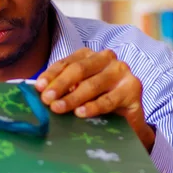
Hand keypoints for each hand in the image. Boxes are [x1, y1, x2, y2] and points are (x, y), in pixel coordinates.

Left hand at [35, 48, 154, 151]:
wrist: (128, 118)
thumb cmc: (98, 101)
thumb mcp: (78, 90)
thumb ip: (63, 87)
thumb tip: (40, 92)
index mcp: (90, 55)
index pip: (67, 62)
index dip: (51, 74)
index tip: (39, 87)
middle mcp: (107, 58)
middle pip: (79, 70)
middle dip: (60, 85)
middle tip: (46, 99)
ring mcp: (122, 71)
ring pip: (92, 84)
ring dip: (72, 97)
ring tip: (58, 108)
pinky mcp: (133, 88)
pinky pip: (109, 99)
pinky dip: (92, 106)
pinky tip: (80, 112)